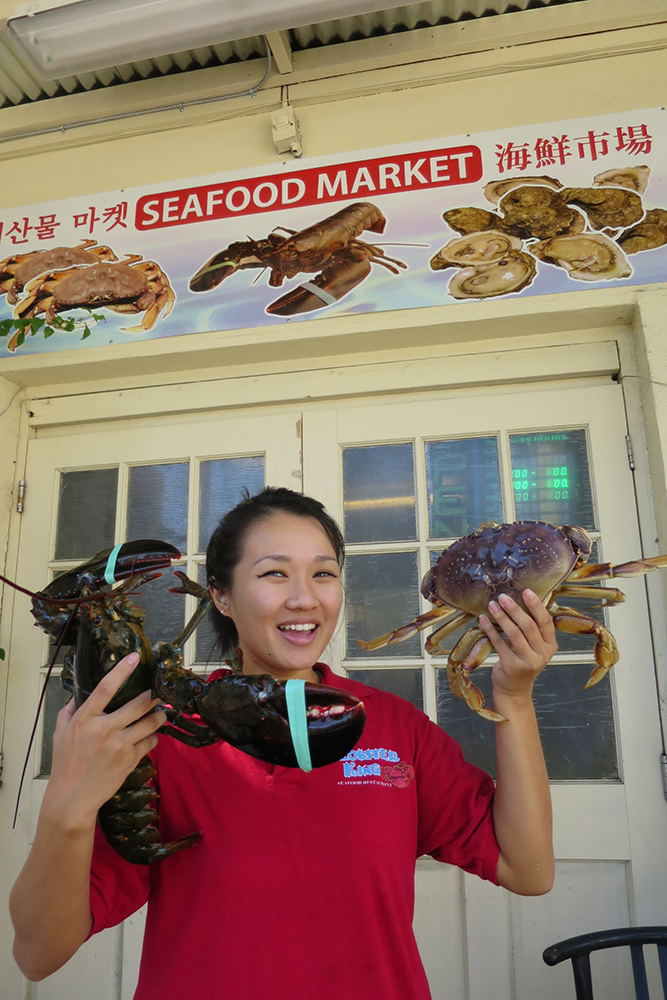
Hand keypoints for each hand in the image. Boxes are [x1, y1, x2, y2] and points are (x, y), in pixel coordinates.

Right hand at [43, 653, 165, 830]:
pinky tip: (148, 736)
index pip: (106, 688)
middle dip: (153, 695)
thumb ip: (69, 711)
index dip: (121, 670)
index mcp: (85, 719)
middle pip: (139, 704)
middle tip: (159, 691)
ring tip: (159, 712)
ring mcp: (120, 745)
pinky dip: (152, 737)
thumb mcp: (60, 733)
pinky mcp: (130, 759)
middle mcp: (105, 729)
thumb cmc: (65, 764)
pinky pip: (150, 742)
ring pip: (151, 722)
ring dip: (158, 715)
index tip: (134, 657)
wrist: (72, 798)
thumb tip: (78, 694)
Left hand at [479, 589, 557, 700]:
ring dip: (502, 617)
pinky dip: (490, 629)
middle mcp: (541, 654)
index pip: (546, 622)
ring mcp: (527, 661)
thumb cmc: (523, 661)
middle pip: (529, 626)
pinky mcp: (511, 665)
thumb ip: (531, 629)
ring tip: (493, 605)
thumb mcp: (534, 646)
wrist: (515, 688)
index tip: (526, 591)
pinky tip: (483, 619)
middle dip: (515, 609)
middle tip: (503, 597)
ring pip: (514, 634)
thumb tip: (517, 600)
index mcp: (550, 646)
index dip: (536, 605)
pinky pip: (499, 643)